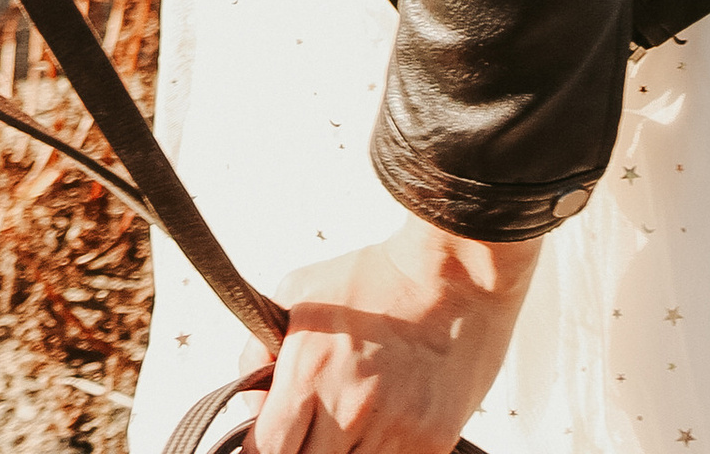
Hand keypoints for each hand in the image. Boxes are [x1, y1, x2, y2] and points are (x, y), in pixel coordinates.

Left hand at [246, 218, 538, 451]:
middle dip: (299, 452)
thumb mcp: (299, 291)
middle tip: (309, 430)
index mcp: (309, 371)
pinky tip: (379, 432)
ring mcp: (391, 434)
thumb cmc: (379, 278)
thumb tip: (253, 402)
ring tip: (347, 425)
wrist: (456, 274)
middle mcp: (348, 409)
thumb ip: (259, 350)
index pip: (266, 451)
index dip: (262, 450)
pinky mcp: (428, 446)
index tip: (270, 442)